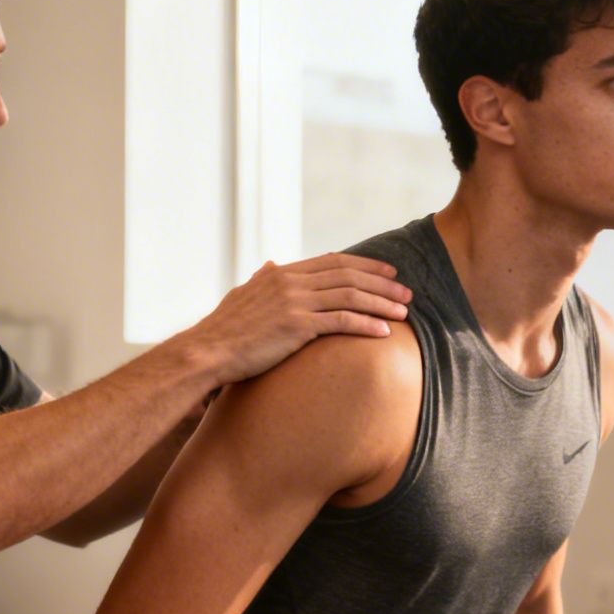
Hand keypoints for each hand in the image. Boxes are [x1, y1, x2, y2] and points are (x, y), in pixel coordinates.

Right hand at [182, 253, 409, 385]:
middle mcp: (291, 282)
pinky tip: (385, 333)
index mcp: (281, 273)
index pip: (333, 262)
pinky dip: (367, 324)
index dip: (365, 265)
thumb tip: (269, 265)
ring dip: (382, 303)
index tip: (388, 272)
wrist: (207, 351)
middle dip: (382, 283)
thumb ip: (261, 279)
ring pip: (351, 296)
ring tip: (404, 311)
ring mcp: (294, 302)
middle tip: (406, 292)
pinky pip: (342, 321)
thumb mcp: (243, 295)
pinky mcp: (296, 326)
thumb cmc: (223, 330)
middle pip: (348, 275)